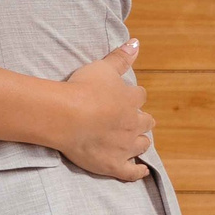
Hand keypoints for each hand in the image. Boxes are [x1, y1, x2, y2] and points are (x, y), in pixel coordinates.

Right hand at [60, 39, 153, 180]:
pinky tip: (141, 171)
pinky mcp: (115, 165)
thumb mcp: (102, 67)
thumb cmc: (83, 89)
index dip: (133, 97)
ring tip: (135, 142)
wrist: (68, 117)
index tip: (126, 98)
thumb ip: (120, 57)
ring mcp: (125, 146)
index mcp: (130, 100)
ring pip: (141, 145)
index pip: (139, 96)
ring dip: (140, 142)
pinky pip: (132, 172)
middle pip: (146, 122)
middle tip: (133, 120)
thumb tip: (137, 42)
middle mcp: (133, 124)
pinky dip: (138, 171)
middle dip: (141, 121)